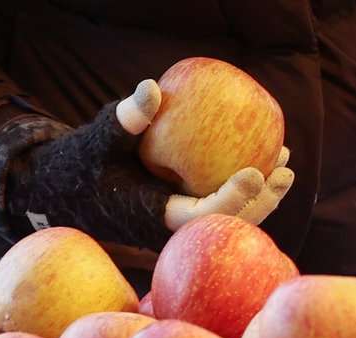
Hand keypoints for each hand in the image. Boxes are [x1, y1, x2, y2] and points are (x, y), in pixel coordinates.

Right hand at [0, 79, 293, 250]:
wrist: (69, 193)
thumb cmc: (84, 163)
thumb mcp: (99, 137)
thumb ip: (125, 118)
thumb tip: (153, 88)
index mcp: (154, 219)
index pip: (202, 215)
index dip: (232, 199)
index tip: (257, 173)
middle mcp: (173, 231)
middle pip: (227, 224)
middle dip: (261, 202)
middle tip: (284, 170)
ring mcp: (182, 228)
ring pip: (229, 220)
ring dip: (261, 198)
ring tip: (285, 167)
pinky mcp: (186, 218)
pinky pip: (222, 209)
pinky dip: (246, 192)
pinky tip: (266, 165)